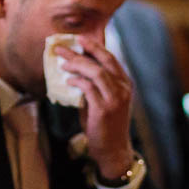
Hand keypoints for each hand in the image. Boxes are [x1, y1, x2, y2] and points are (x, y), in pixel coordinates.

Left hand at [56, 35, 134, 179]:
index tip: (80, 39)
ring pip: (96, 72)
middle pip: (104, 61)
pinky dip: (77, 82)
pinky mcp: (104, 109)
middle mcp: (123, 88)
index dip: (95, 47)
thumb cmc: (105, 125)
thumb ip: (94, 86)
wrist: (113, 149)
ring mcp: (115, 98)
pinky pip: (88, 89)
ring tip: (63, 64)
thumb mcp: (103, 101)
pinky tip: (68, 80)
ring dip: (77, 65)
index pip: (110, 59)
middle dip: (83, 51)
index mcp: (125, 83)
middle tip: (63, 48)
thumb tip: (75, 71)